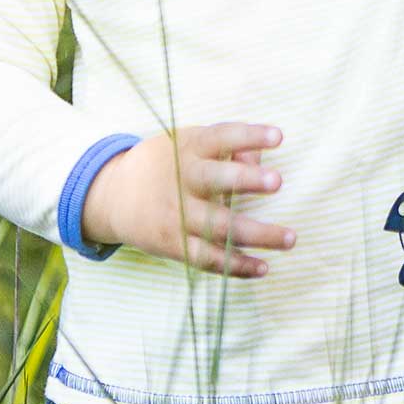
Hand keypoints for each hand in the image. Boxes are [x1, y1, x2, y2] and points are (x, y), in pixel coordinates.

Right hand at [82, 122, 295, 275]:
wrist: (113, 195)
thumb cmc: (166, 163)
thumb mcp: (188, 143)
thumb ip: (226, 147)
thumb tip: (260, 159)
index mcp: (189, 147)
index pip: (222, 136)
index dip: (249, 136)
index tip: (279, 136)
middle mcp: (183, 179)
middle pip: (216, 180)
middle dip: (246, 180)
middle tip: (278, 181)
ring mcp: (177, 214)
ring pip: (219, 227)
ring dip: (257, 234)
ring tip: (290, 238)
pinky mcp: (173, 244)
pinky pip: (208, 259)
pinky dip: (236, 266)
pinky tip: (263, 267)